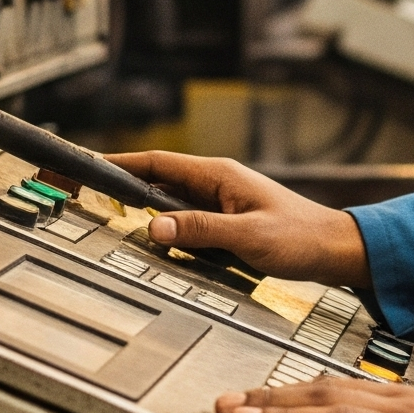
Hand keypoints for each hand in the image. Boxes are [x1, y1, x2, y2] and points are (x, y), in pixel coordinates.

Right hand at [104, 150, 370, 282]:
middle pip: (156, 179)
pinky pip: (184, 218)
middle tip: (80, 190)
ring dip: (138, 205)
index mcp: (219, 175)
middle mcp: (216, 183)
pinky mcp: (225, 220)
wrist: (333, 248)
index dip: (118, 163)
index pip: (157, 163)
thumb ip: (201, 231)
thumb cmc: (300, 238)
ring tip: (101, 212)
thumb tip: (155, 227)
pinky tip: (148, 237)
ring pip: (168, 200)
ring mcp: (220, 201)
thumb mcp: (248, 237)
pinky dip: (161, 224)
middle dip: (118, 182)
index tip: (85, 166)